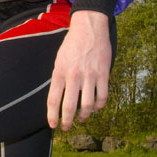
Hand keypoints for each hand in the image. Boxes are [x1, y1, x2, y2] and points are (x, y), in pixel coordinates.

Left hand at [47, 10, 111, 130]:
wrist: (89, 28)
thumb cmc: (72, 45)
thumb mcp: (59, 59)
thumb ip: (58, 78)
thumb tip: (58, 98)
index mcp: (59, 71)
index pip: (53, 99)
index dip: (52, 115)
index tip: (53, 124)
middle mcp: (74, 75)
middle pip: (69, 106)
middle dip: (67, 121)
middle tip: (66, 128)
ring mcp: (90, 75)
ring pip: (87, 105)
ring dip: (84, 116)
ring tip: (81, 119)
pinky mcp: (103, 74)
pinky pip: (102, 96)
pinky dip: (99, 106)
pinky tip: (95, 108)